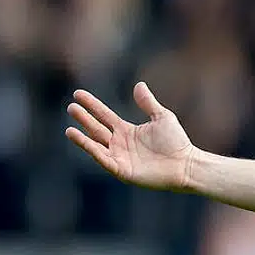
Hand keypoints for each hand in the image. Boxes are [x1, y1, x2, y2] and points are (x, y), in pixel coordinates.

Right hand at [65, 81, 195, 191]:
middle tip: (71, 107)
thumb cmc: (177, 142)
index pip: (104, 115)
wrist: (186, 165)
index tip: (77, 94)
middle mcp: (120, 143)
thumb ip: (148, 103)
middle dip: (84, 118)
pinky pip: (103, 159)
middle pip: (97, 128)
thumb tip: (139, 85)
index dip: (91, 105)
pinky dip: (91, 150)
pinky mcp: (122, 170)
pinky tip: (82, 141)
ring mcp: (120, 157)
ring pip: (96, 145)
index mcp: (127, 131)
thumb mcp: (162, 117)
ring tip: (69, 128)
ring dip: (82, 137)